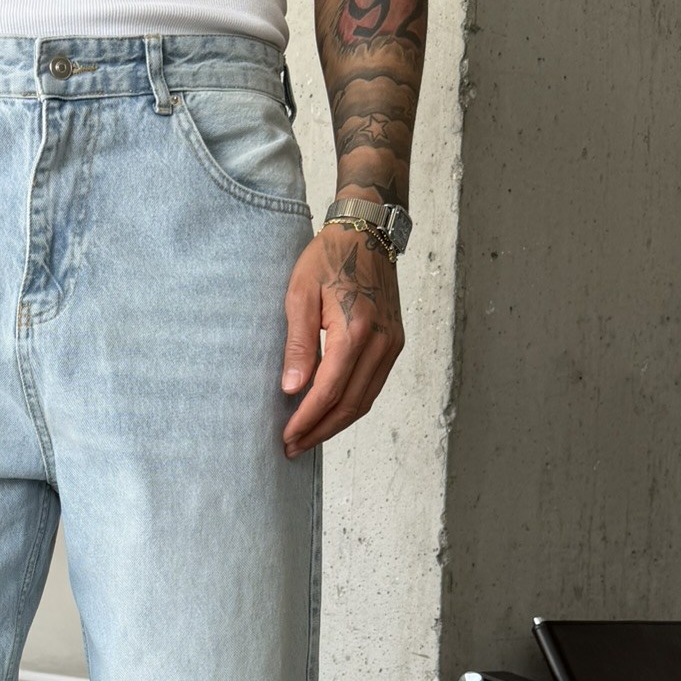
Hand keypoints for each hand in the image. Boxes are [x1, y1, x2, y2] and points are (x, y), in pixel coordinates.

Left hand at [280, 226, 404, 457]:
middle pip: (350, 404)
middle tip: (293, 448)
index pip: (329, 390)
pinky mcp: (395, 343)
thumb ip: (298, 343)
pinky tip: (330, 413)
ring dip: (336, 424)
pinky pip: (372, 386)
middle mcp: (381, 342)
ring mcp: (393, 344)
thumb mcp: (300, 294)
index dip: (306, 419)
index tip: (286, 437)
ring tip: (308, 438)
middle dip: (320, 431)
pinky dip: (351, 406)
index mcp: (356, 329)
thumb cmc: (328, 258)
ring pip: (364, 400)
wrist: (367, 233)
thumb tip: (292, 389)